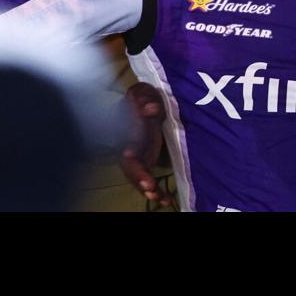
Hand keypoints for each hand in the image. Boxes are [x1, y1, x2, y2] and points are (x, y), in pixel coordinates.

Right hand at [120, 81, 166, 204]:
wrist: (143, 104)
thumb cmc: (144, 99)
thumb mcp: (143, 94)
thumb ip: (144, 98)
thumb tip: (150, 109)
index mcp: (129, 137)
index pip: (129, 156)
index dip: (136, 169)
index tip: (147, 181)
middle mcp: (131, 151)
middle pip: (132, 171)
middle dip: (141, 182)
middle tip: (152, 191)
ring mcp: (139, 158)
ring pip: (140, 178)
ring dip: (149, 190)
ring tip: (161, 199)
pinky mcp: (147, 162)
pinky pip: (150, 180)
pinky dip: (158, 191)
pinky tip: (167, 201)